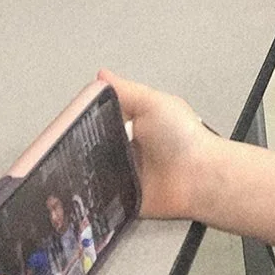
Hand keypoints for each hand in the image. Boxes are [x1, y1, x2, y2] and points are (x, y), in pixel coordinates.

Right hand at [98, 69, 221, 219]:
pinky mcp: (125, 198)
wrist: (200, 177)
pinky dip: (96, 193)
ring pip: (93, 172)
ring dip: (89, 169)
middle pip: (92, 147)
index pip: (99, 121)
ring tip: (93, 163)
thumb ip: (124, 90)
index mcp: (135, 125)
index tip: (74, 120)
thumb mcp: (152, 103)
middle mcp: (130, 150)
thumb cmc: (186, 139)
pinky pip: (101, 197)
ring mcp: (127, 175)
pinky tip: (97, 185)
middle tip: (84, 144)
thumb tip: (102, 75)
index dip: (86, 121)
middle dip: (83, 146)